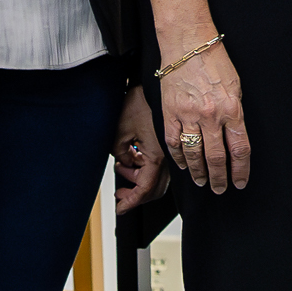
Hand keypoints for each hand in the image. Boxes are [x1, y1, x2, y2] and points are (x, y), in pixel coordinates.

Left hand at [111, 86, 169, 213]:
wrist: (155, 81)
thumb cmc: (140, 101)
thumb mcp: (120, 130)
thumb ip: (120, 153)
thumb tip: (124, 163)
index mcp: (157, 156)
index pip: (145, 189)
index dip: (131, 202)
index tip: (120, 209)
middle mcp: (169, 157)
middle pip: (155, 189)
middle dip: (135, 195)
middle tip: (119, 194)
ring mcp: (171, 151)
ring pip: (158, 179)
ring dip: (139, 180)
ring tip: (122, 168)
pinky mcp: (170, 144)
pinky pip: (160, 166)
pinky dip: (145, 168)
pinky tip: (133, 157)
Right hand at [159, 41, 250, 193]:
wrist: (188, 44)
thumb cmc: (214, 61)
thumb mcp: (236, 87)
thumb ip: (235, 113)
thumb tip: (234, 135)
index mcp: (232, 109)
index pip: (240, 149)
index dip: (240, 170)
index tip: (240, 181)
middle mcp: (211, 116)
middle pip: (216, 158)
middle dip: (219, 178)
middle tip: (220, 188)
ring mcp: (188, 116)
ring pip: (194, 154)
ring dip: (199, 172)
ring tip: (202, 181)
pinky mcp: (170, 113)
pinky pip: (174, 143)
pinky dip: (179, 157)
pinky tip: (183, 165)